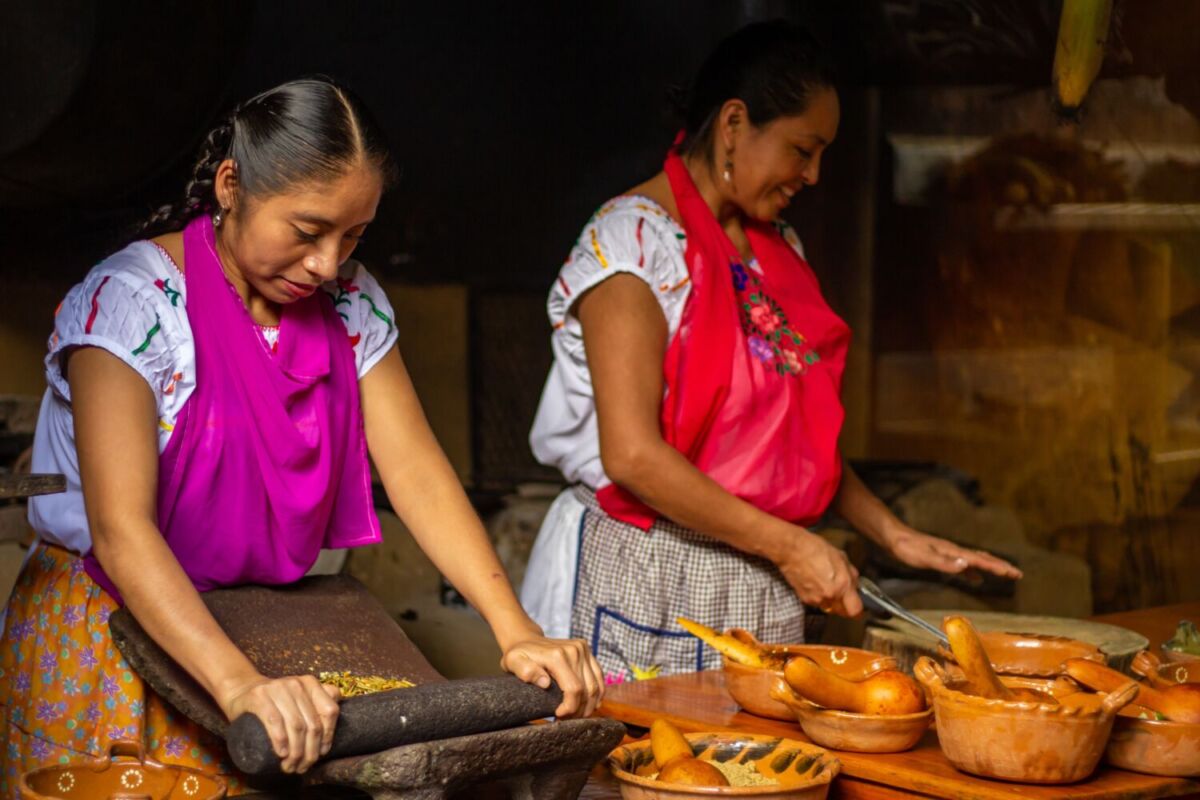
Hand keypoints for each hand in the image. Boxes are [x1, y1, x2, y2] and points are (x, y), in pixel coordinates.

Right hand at [218, 673, 341, 773]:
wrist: (242, 689)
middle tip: (302, 767)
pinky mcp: (259, 696)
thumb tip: (338, 706)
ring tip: (290, 766)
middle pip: (312, 723)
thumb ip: (319, 699)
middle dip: (310, 752)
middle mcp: (297, 683)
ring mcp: (277, 688)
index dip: (328, 736)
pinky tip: (281, 753)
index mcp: (311, 683)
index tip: (321, 753)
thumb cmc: (275, 700)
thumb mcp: (300, 695)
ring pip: (296, 725)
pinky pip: (274, 721)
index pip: (330, 711)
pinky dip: (280, 740)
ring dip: (295, 752)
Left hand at [500, 636, 604, 717]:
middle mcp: (574, 650)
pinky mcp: (587, 651)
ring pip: (596, 686)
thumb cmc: (518, 655)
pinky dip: (597, 694)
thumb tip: (544, 683)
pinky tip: (588, 705)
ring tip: (575, 714)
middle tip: (566, 720)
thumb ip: (525, 671)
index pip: (574, 689)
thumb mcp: (513, 662)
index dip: (570, 708)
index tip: (558, 716)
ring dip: (589, 705)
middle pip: (587, 690)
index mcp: (558, 656)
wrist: (526, 639)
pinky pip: (599, 677)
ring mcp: (583, 649)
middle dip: (579, 710)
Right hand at [774, 528, 862, 617]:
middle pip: (843, 612)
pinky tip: (817, 583)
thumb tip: (855, 584)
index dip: (859, 610)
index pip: (855, 610)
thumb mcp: (840, 556)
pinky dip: (819, 597)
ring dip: (831, 601)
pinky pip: (818, 603)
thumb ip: (851, 574)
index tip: (859, 605)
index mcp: (842, 584)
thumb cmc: (813, 549)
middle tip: (844, 594)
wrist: (791, 549)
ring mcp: (816, 598)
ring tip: (827, 585)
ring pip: (830, 608)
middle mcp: (830, 595)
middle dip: (845, 604)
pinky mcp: (805, 599)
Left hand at [885, 524, 1022, 579]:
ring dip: (990, 568)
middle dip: (1001, 566)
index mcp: (954, 552)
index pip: (981, 561)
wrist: (894, 538)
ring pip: (975, 561)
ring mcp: (949, 553)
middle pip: (983, 559)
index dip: (998, 568)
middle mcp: (954, 551)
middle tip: (1018, 574)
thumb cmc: (907, 548)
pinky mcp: (942, 557)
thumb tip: (967, 566)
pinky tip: (975, 579)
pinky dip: (973, 572)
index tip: (1015, 574)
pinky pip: (963, 565)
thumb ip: (945, 563)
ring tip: (1004, 574)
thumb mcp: (925, 558)